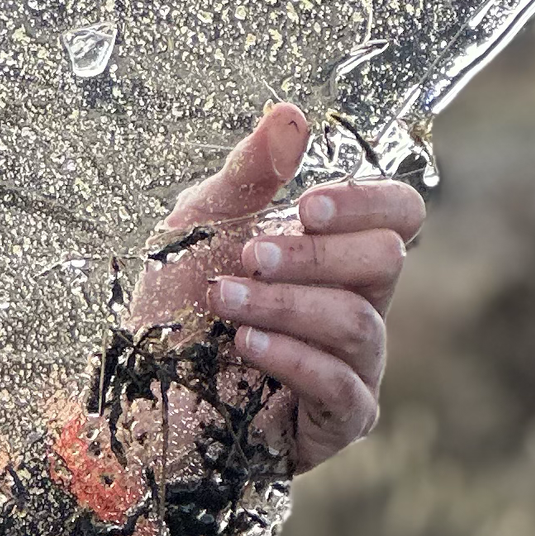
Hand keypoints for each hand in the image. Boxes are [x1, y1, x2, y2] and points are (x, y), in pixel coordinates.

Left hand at [142, 102, 423, 472]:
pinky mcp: (337, 420)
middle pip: (388, 261)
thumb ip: (248, 175)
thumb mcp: (200, 227)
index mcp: (336, 252)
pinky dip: (292, 358)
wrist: (135, 394)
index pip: (400, 214)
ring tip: (225, 302)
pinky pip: (344, 385)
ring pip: (359, 322)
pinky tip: (247, 346)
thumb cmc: (171, 308)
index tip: (308, 205)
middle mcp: (356, 303)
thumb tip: (289, 115)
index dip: (369, 202)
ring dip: (285, 305)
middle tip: (250, 257)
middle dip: (312, 255)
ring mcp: (353, 365)